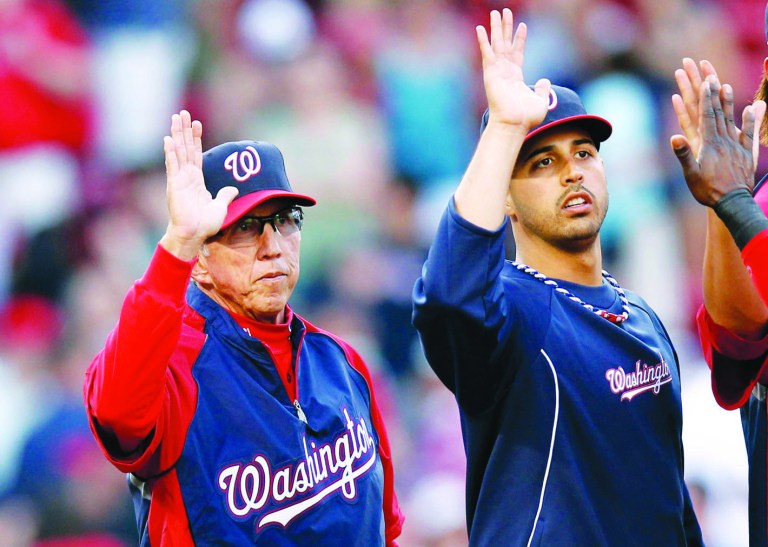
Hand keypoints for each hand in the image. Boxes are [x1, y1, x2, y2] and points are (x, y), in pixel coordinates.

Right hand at [161, 110, 238, 258]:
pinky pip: (173, 165)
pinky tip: (169, 139)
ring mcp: (179, 179)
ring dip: (177, 134)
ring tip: (176, 118)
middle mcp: (187, 176)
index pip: (196, 154)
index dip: (196, 139)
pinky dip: (171, 152)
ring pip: (178, 151)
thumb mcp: (221, 206)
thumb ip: (225, 195)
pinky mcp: (174, 185)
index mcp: (197, 180)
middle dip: (184, 130)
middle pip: (185, 148)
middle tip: (183, 113)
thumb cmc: (204, 224)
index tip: (197, 124)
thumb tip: (233, 188)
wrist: (193, 235)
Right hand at [476, 8, 549, 133]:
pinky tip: (480, 29)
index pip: (517, 52)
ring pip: (496, 44)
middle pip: (505, 44)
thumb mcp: (540, 100)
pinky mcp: (490, 73)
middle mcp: (505, 72)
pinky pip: (486, 53)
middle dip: (505, 28)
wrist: (514, 124)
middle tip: (504, 12)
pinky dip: (483, 41)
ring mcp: (497, 71)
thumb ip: (543, 89)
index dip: (520, 39)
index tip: (522, 25)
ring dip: (495, 28)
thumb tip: (545, 80)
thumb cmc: (526, 117)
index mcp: (515, 77)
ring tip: (495, 13)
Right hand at [671, 77, 765, 206]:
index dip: (707, 97)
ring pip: (731, 118)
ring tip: (725, 85)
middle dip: (713, 93)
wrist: (733, 202)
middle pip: (718, 112)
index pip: (707, 115)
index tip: (707, 80)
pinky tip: (750, 108)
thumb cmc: (708, 190)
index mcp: (710, 144)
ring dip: (728, 101)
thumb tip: (675, 137)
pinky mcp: (746, 153)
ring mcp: (736, 146)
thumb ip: (684, 154)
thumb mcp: (691, 174)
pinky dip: (749, 119)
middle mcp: (724, 141)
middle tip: (710, 75)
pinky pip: (748, 133)